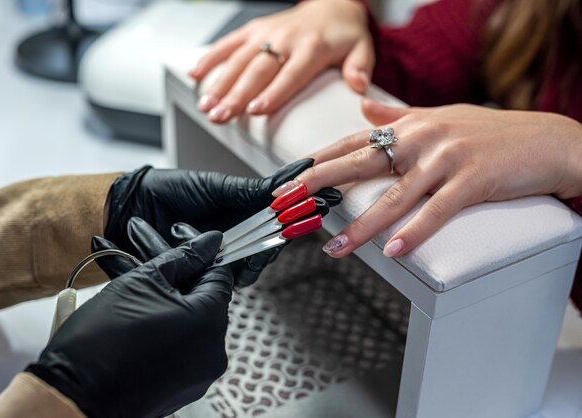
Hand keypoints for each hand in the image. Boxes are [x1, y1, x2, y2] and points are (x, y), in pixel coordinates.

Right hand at [27, 232, 231, 417]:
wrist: (71, 396)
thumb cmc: (103, 339)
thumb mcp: (143, 281)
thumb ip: (183, 258)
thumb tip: (210, 242)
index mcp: (210, 322)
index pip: (218, 274)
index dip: (197, 251)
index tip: (179, 234)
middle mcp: (212, 351)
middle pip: (199, 297)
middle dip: (172, 271)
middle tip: (143, 247)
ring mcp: (197, 372)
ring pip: (185, 318)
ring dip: (160, 294)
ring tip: (126, 272)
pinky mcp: (179, 386)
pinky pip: (176, 343)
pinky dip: (159, 322)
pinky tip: (132, 306)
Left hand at [105, 159, 340, 286]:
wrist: (127, 207)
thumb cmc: (166, 190)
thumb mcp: (211, 185)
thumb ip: (246, 191)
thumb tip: (282, 184)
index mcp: (238, 211)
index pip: (274, 220)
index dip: (295, 217)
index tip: (319, 206)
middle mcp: (231, 237)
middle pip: (265, 249)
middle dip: (268, 245)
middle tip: (269, 236)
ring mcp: (216, 256)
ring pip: (246, 268)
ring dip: (242, 259)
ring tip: (221, 242)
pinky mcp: (198, 273)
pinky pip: (220, 280)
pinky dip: (220, 272)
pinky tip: (209, 258)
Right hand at [190, 0, 372, 123]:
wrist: (332, 5)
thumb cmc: (343, 34)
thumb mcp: (362, 48)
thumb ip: (360, 67)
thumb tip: (359, 85)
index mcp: (312, 47)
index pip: (290, 74)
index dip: (272, 93)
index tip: (256, 110)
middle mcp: (286, 38)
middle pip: (258, 70)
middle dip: (236, 95)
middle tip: (221, 116)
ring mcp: (267, 33)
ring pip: (239, 59)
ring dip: (219, 83)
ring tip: (206, 106)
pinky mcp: (254, 29)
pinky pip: (229, 43)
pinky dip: (211, 58)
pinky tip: (195, 75)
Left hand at [282, 100, 581, 257]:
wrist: (548, 139)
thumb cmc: (491, 132)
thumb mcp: (439, 115)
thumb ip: (397, 114)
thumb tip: (362, 108)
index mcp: (410, 125)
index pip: (353, 142)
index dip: (319, 160)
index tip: (291, 177)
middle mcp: (422, 138)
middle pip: (360, 163)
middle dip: (320, 184)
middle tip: (290, 202)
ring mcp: (446, 159)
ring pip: (394, 196)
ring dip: (361, 225)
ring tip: (336, 246)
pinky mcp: (472, 180)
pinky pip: (437, 211)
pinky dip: (415, 232)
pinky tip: (395, 251)